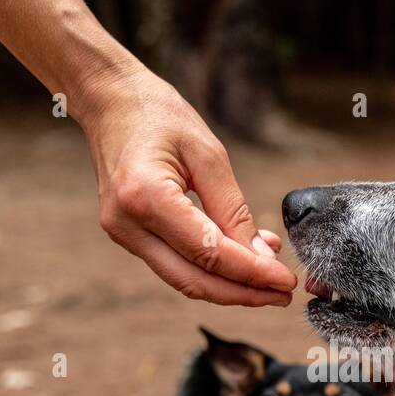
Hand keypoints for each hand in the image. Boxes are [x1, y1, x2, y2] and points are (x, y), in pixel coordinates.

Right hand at [79, 65, 296, 306]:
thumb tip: (262, 255)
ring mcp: (122, 233)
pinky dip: (209, 270)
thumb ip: (233, 209)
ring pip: (183, 279)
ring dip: (228, 287)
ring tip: (268, 283)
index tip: (285, 281)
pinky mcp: (128, 235)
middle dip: (242, 293)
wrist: (109, 100)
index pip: (208, 254)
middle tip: (282, 294)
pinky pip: (173, 264)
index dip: (252, 273)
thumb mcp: (207, 154)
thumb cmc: (157, 115)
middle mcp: (127, 224)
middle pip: (194, 280)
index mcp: (146, 197)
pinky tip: (240, 261)